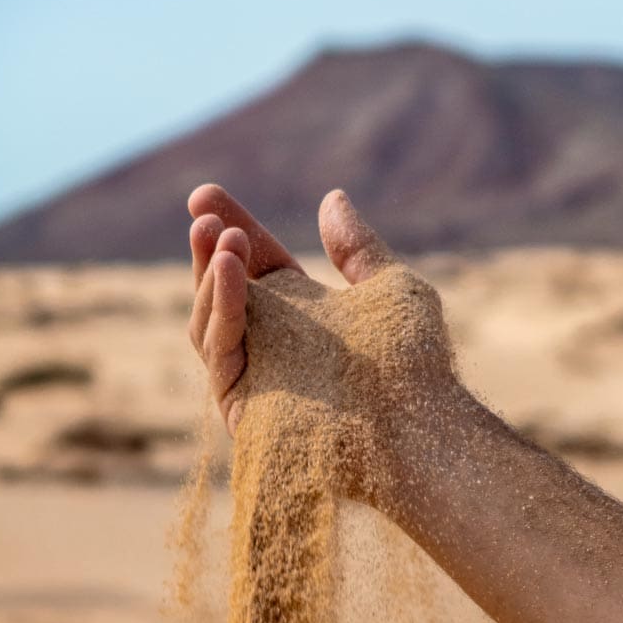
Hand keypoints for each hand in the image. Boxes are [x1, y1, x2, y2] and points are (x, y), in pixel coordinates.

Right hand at [186, 184, 451, 442]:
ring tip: (220, 234)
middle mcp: (276, 342)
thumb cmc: (418, 364)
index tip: (205, 194)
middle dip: (208, 246)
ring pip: (211, 318)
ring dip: (210, 272)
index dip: (234, 228)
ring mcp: (257, 374)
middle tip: (200, 206)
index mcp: (306, 314)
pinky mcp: (242, 403)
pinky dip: (220, 305)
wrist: (421, 428)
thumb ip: (357, 247)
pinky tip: (228, 266)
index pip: (258, 264)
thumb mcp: (390, 288)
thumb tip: (332, 197)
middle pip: (225, 288)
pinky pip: (219, 348)